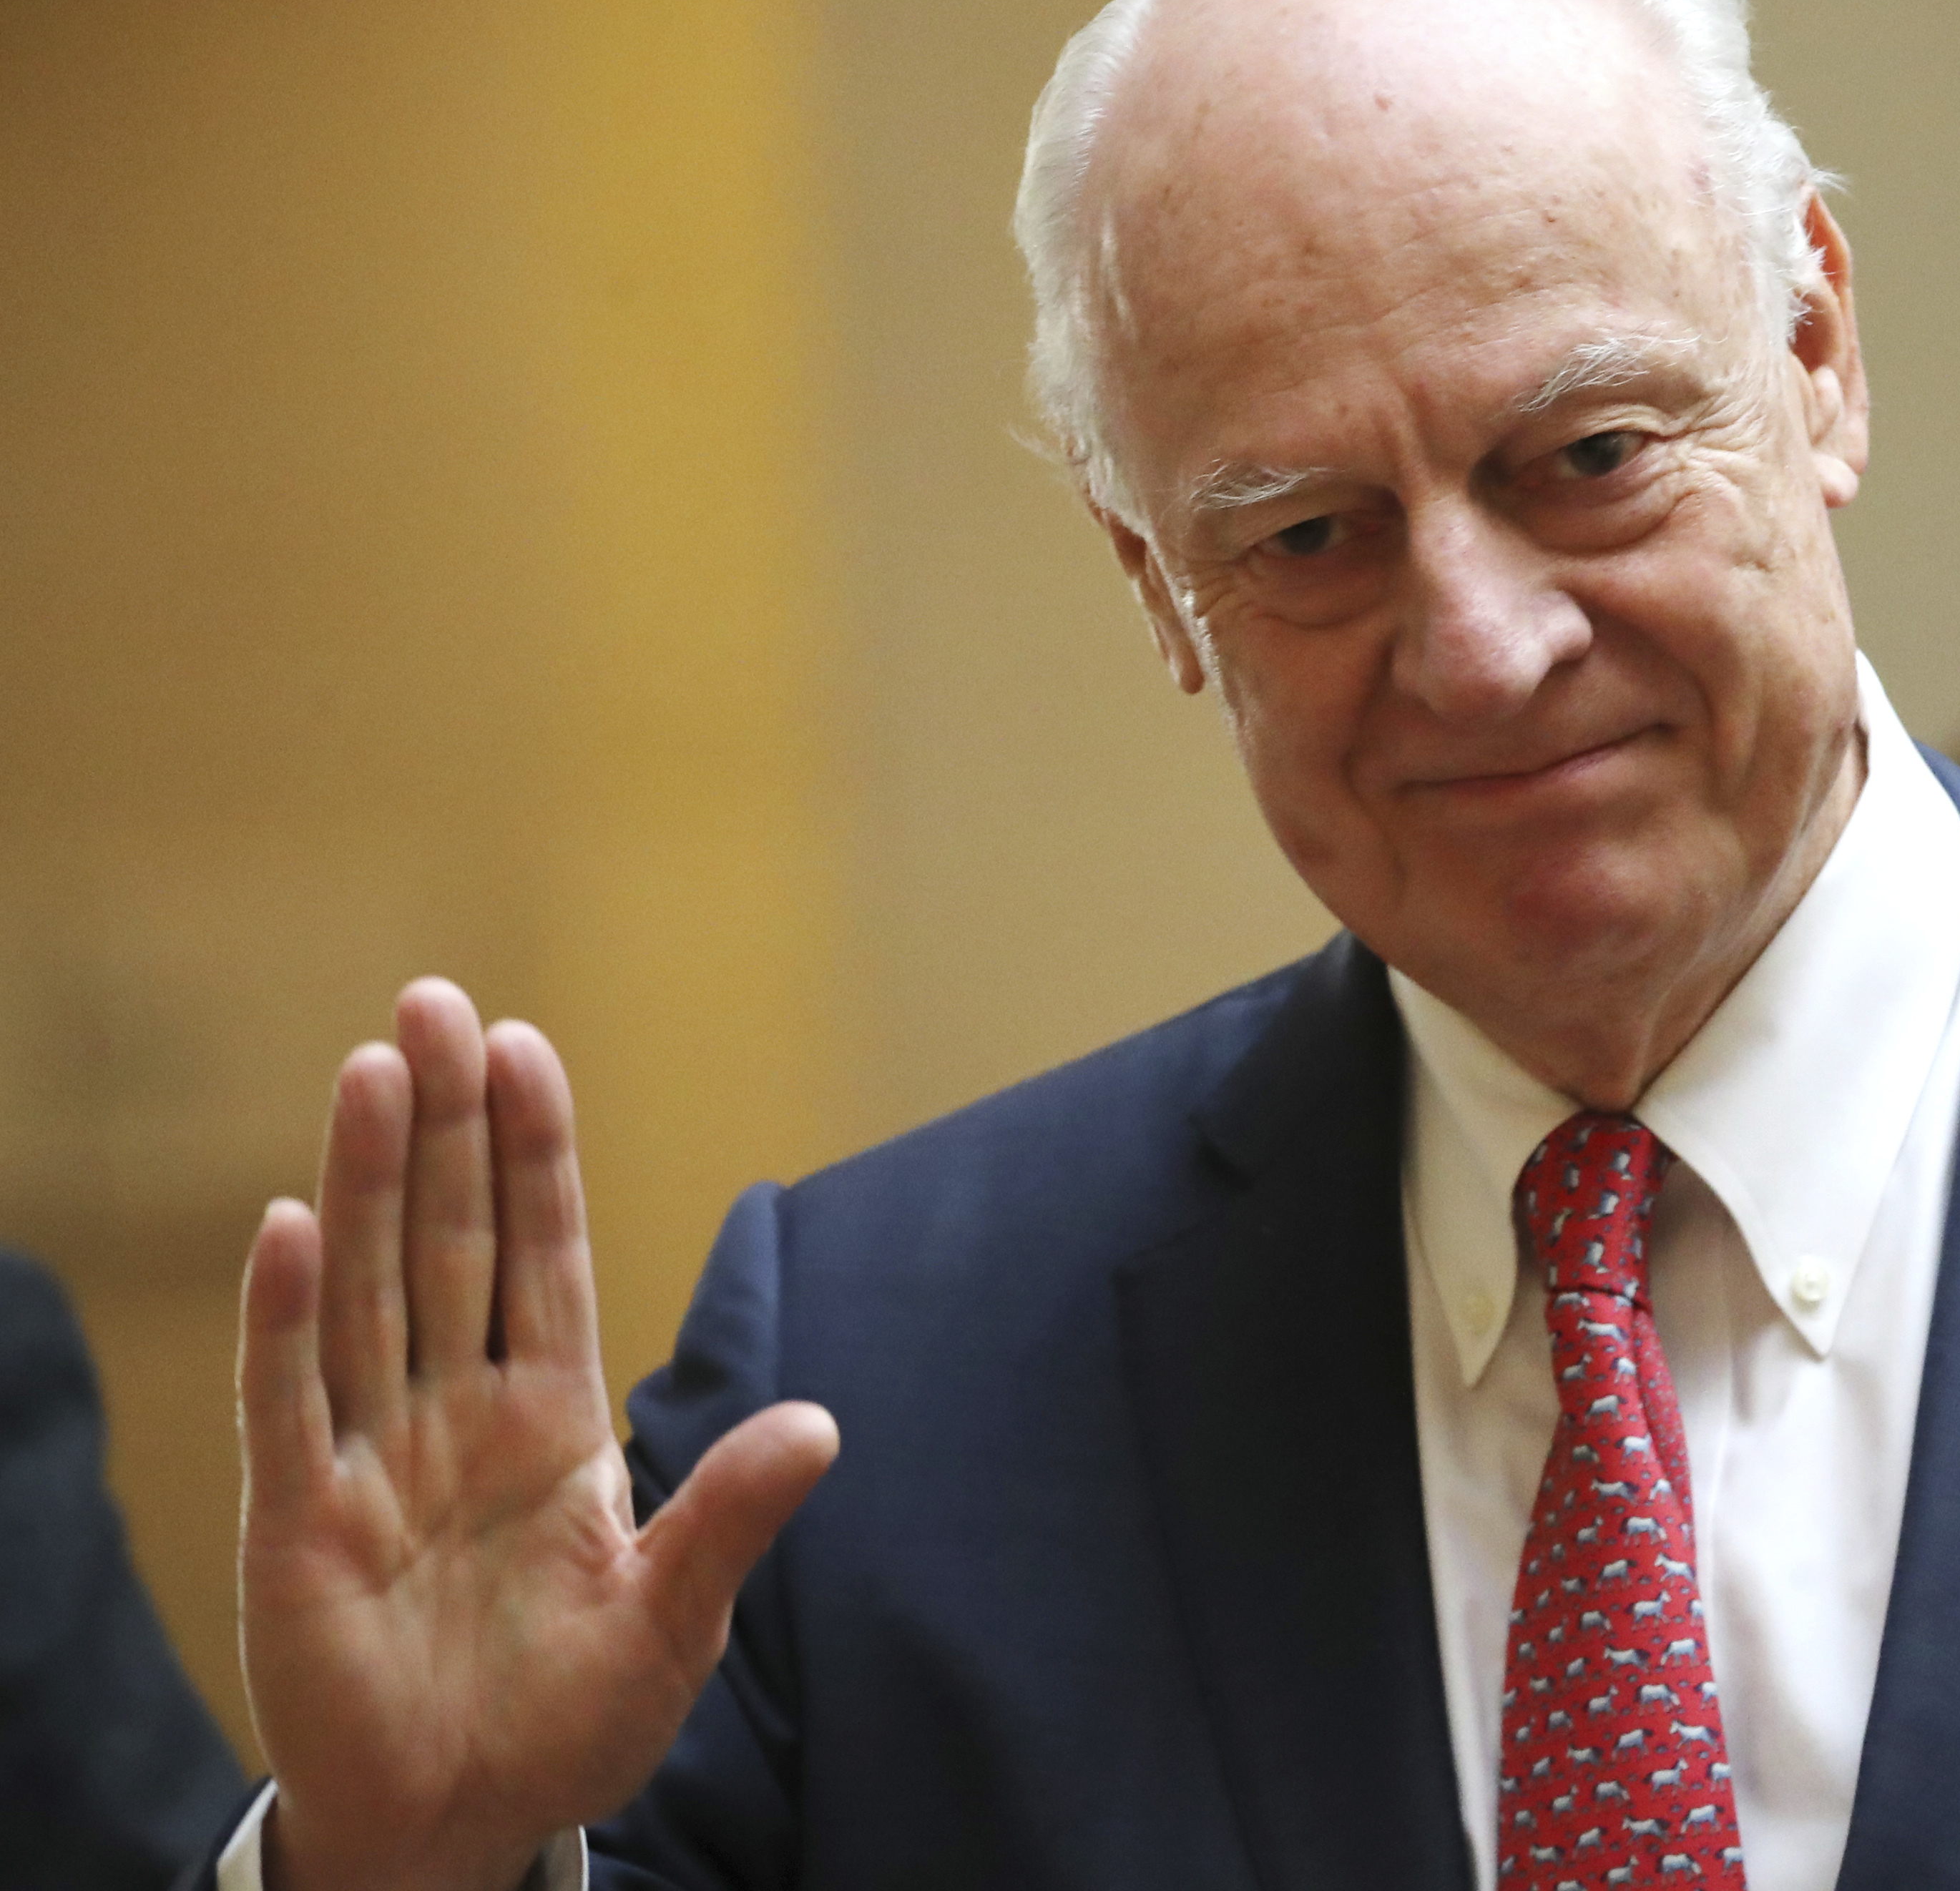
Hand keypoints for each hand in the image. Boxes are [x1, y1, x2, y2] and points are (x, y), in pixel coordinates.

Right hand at [237, 979, 837, 1890]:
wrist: (467, 1826)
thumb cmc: (573, 1717)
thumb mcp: (675, 1618)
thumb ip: (729, 1517)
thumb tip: (822, 1424)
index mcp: (554, 1419)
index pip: (543, 1254)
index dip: (532, 1153)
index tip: (525, 1047)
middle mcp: (459, 1414)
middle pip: (449, 1241)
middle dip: (444, 1123)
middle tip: (435, 1001)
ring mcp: (375, 1458)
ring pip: (371, 1289)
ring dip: (368, 1180)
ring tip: (374, 1066)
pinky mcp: (301, 1523)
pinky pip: (290, 1400)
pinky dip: (287, 1314)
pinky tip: (290, 1221)